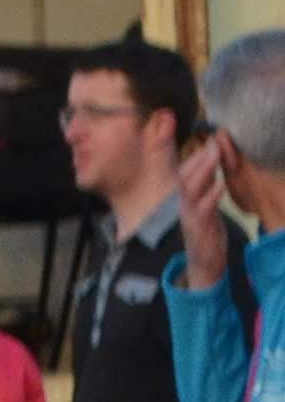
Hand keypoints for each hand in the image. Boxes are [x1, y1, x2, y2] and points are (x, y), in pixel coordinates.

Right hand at [177, 136, 240, 289]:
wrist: (203, 262)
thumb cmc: (205, 231)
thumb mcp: (204, 204)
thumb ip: (205, 185)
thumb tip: (209, 163)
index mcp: (183, 199)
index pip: (184, 172)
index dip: (195, 155)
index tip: (209, 139)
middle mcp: (181, 205)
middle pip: (184, 177)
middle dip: (198, 158)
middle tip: (213, 141)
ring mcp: (187, 216)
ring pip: (190, 190)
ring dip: (203, 171)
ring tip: (215, 156)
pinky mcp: (198, 228)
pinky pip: (203, 210)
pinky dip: (211, 196)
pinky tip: (220, 185)